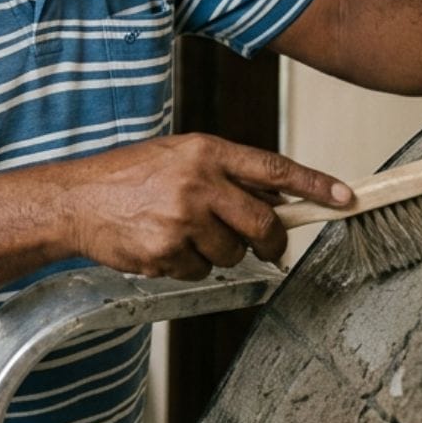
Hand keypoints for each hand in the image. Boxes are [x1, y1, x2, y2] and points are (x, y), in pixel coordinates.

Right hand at [60, 135, 352, 280]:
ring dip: (220, 253)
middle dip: (272, 242)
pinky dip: (189, 266)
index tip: (345, 197)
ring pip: (233, 253)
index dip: (315, 184)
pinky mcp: (166, 252)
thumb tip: (277, 199)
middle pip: (263, 223)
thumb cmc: (128, 176)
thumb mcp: (181, 157)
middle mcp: (198, 182)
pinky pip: (201, 271)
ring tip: (186, 235)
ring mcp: (182, 219)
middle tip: (270, 250)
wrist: (76, 200)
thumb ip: (227, 173)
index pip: (274, 168)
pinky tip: (164, 247)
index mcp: (206, 151)